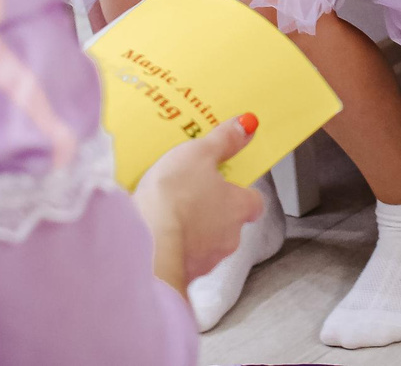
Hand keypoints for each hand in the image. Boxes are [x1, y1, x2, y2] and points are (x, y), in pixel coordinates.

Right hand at [135, 113, 265, 293]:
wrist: (146, 245)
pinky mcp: (183, 274)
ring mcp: (207, 260)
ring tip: (167, 213)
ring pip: (206, 242)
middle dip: (213, 210)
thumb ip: (223, 141)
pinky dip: (172, 247)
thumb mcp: (198, 154)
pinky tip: (154, 234)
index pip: (254, 201)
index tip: (227, 180)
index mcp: (239, 207)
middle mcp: (229, 238)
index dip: (242, 190)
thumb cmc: (174, 196)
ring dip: (192, 231)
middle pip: (229, 222)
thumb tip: (247, 125)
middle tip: (190, 193)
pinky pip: (182, 258)